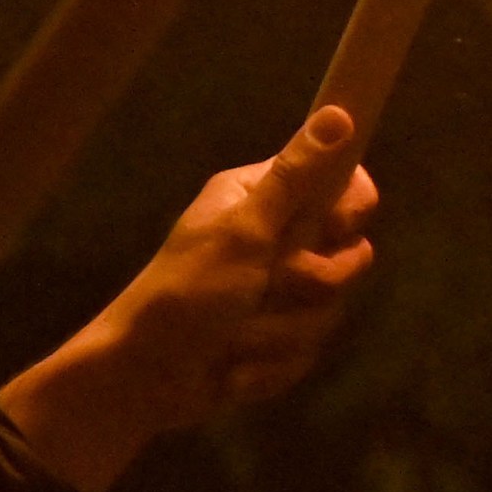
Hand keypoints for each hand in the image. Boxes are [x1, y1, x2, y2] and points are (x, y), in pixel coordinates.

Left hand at [0, 106, 378, 491]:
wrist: (143, 378)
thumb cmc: (186, 293)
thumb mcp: (243, 233)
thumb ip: (295, 179)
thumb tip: (338, 112)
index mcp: (261, 197)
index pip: (344, 185)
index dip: (348, 210)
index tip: (332, 228)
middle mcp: (274, 237)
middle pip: (348, 254)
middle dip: (308, 284)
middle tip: (264, 286)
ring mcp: (278, 292)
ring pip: (330, 310)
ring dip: (281, 331)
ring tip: (234, 334)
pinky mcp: (277, 340)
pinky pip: (308, 352)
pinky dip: (271, 366)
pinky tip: (233, 367)